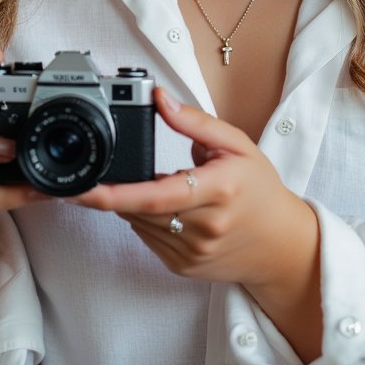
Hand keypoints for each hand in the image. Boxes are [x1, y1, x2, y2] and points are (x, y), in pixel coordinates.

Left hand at [72, 90, 319, 300]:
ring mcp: (193, 252)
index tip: (84, 188)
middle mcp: (204, 227)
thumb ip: (194, 121)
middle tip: (112, 171)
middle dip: (118, 190)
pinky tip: (166, 208)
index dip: (116, 193)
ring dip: (134, 204)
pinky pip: (148, 239)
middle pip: (140, 210)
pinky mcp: (183, 267)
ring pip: (140, 225)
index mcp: (218, 190)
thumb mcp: (237, 144)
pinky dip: (145, 220)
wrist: (281, 244)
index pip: (157, 196)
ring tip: (157, 186)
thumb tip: (160, 98)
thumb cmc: (260, 189)